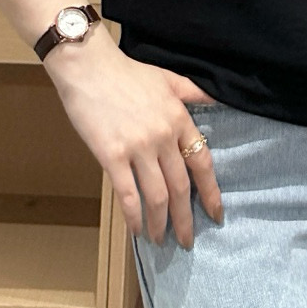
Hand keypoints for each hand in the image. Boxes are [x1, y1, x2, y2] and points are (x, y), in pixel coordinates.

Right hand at [43, 27, 222, 247]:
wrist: (88, 67)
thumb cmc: (126, 72)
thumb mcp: (168, 78)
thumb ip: (193, 94)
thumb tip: (218, 101)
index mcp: (179, 119)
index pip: (202, 163)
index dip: (211, 193)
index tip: (216, 214)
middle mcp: (163, 137)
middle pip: (181, 187)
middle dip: (186, 219)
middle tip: (187, 240)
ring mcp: (138, 148)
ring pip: (157, 196)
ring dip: (161, 223)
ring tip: (161, 240)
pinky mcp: (111, 156)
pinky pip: (128, 194)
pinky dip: (135, 216)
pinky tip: (137, 230)